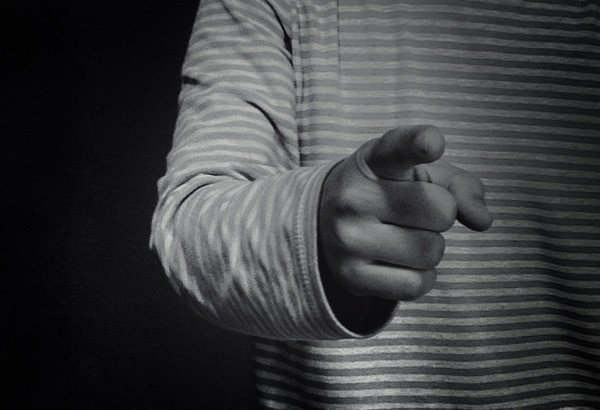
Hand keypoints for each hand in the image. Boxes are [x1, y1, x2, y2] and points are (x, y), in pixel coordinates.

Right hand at [319, 125, 492, 300]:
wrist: (325, 223)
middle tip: (412, 214)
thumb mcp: (420, 174)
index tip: (432, 143)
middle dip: (440, 216)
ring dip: (430, 248)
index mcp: (374, 161)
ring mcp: (348, 238)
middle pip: (441, 211)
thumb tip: (482, 220)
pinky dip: (420, 277)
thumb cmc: (387, 194)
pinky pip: (416, 285)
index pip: (397, 148)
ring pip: (431, 252)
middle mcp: (354, 197)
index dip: (418, 143)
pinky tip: (399, 263)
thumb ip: (460, 185)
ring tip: (402, 237)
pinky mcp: (351, 276)